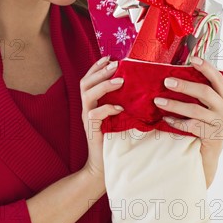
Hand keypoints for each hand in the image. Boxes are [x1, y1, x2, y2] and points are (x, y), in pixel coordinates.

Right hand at [80, 56, 124, 179]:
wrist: (104, 166)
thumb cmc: (115, 140)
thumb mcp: (118, 117)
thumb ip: (121, 103)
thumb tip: (137, 87)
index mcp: (91, 104)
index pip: (88, 79)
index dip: (96, 67)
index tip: (109, 56)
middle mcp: (86, 109)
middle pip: (85, 83)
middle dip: (100, 71)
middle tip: (116, 64)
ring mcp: (87, 119)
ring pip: (88, 95)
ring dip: (104, 85)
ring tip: (120, 80)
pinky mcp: (92, 130)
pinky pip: (95, 114)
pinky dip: (108, 108)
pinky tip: (120, 108)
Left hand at [154, 56, 222, 187]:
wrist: (209, 154)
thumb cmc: (204, 126)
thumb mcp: (207, 108)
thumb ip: (199, 94)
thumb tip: (175, 75)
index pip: (218, 78)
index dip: (206, 67)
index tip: (193, 58)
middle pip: (205, 92)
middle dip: (185, 85)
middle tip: (167, 81)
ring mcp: (222, 123)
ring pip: (195, 109)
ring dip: (175, 104)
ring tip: (158, 100)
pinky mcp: (213, 136)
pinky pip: (191, 125)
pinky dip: (176, 121)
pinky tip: (165, 118)